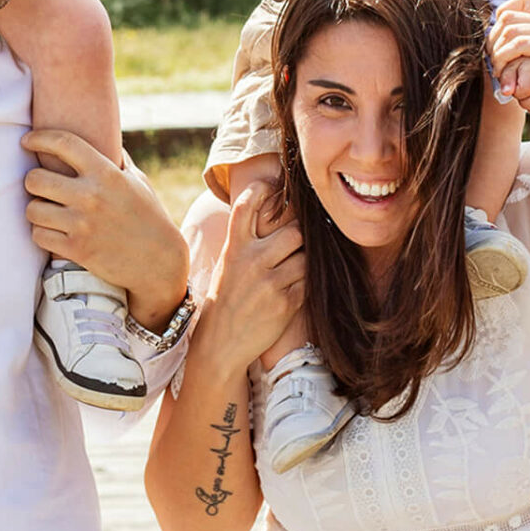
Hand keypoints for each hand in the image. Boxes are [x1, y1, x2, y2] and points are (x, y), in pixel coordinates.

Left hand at [22, 130, 188, 329]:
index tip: (27, 140)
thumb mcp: (137, 181)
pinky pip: (38, 235)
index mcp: (106, 173)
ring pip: (32, 210)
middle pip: (35, 179)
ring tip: (46, 210)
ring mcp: (82, 224)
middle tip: (40, 186)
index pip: (63, 143)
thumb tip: (106, 136)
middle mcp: (91, 196)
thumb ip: (117, 159)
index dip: (39, 137)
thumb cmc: (148, 216)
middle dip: (33, 181)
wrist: (158, 261)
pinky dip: (42, 233)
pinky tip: (52, 231)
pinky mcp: (76, 249)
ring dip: (36, 210)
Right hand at [192, 184, 305, 378]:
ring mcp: (270, 283)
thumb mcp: (227, 265)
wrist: (221, 343)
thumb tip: (273, 216)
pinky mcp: (286, 303)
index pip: (246, 207)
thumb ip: (246, 242)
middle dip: (301, 236)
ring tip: (293, 270)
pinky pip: (308, 283)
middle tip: (298, 242)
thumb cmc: (225, 300)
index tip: (272, 187)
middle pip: (294, 232)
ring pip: (306, 258)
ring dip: (304, 263)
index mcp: (234, 249)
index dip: (261, 191)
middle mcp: (252, 261)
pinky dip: (305, 284)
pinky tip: (293, 290)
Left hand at [489, 4, 529, 128]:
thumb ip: (521, 62)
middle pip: (507, 17)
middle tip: (494, 69)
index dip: (496, 29)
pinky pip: (521, 44)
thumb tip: (492, 56)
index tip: (494, 55)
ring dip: (497, 54)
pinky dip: (506, 59)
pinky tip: (505, 77)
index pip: (512, 9)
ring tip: (499, 76)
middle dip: (492, 42)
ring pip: (510, 30)